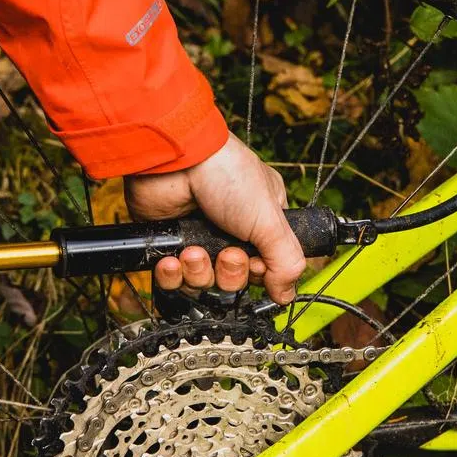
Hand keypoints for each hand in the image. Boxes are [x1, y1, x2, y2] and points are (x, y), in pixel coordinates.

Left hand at [125, 133, 305, 303]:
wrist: (176, 160)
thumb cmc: (226, 174)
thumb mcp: (270, 219)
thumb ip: (285, 261)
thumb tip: (287, 295)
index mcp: (260, 223)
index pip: (264, 269)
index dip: (258, 274)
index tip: (255, 263)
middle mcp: (229, 232)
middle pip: (233, 280)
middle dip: (228, 273)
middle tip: (226, 253)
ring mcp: (197, 237)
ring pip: (202, 282)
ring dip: (199, 272)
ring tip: (194, 251)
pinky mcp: (170, 243)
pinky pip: (172, 278)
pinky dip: (172, 275)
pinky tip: (173, 259)